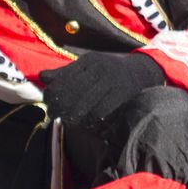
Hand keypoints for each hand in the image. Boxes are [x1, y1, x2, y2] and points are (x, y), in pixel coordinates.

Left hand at [38, 51, 164, 128]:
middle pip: (73, 95)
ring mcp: (114, 84)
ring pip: (87, 107)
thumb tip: (42, 76)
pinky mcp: (124, 98)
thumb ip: (66, 73)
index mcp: (90, 62)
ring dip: (76, 119)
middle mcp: (101, 71)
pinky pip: (103, 115)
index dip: (52, 95)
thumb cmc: (110, 71)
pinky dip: (93, 123)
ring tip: (71, 123)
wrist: (145, 71)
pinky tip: (89, 126)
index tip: (49, 106)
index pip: (63, 80)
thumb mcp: (89, 66)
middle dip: (62, 109)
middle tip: (57, 118)